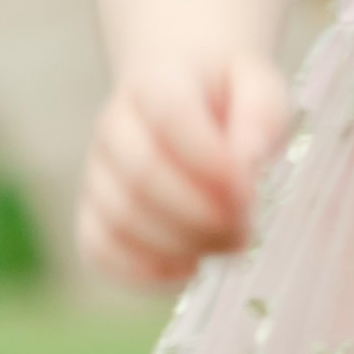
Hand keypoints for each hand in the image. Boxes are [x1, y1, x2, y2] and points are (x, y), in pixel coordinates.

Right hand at [79, 48, 293, 291]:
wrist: (187, 94)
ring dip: (181, 244)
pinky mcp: (92, 215)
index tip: (250, 193)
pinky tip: (189, 266)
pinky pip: (99, 249)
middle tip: (246, 229)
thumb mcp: (260, 86)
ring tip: (228, 245)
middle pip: (141, 175)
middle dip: (201, 214)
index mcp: (156, 83)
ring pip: (120, 218)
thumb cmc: (229, 97)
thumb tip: (247, 163)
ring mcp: (97, 172)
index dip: (210, 162)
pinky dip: (143, 270)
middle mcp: (115, 125)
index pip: (170, 117)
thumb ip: (260, 117)